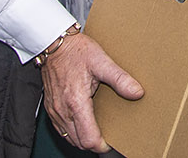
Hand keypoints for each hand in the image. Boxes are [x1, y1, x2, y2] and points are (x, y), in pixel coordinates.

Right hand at [41, 32, 142, 152]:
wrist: (54, 43)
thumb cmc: (76, 51)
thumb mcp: (101, 61)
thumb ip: (120, 79)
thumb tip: (137, 92)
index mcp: (76, 102)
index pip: (89, 139)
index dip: (102, 145)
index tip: (112, 141)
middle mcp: (63, 110)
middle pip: (79, 143)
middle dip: (94, 143)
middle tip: (108, 135)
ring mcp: (54, 111)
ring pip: (69, 138)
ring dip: (82, 138)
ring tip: (96, 129)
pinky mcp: (50, 108)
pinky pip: (61, 130)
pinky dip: (72, 132)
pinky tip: (82, 122)